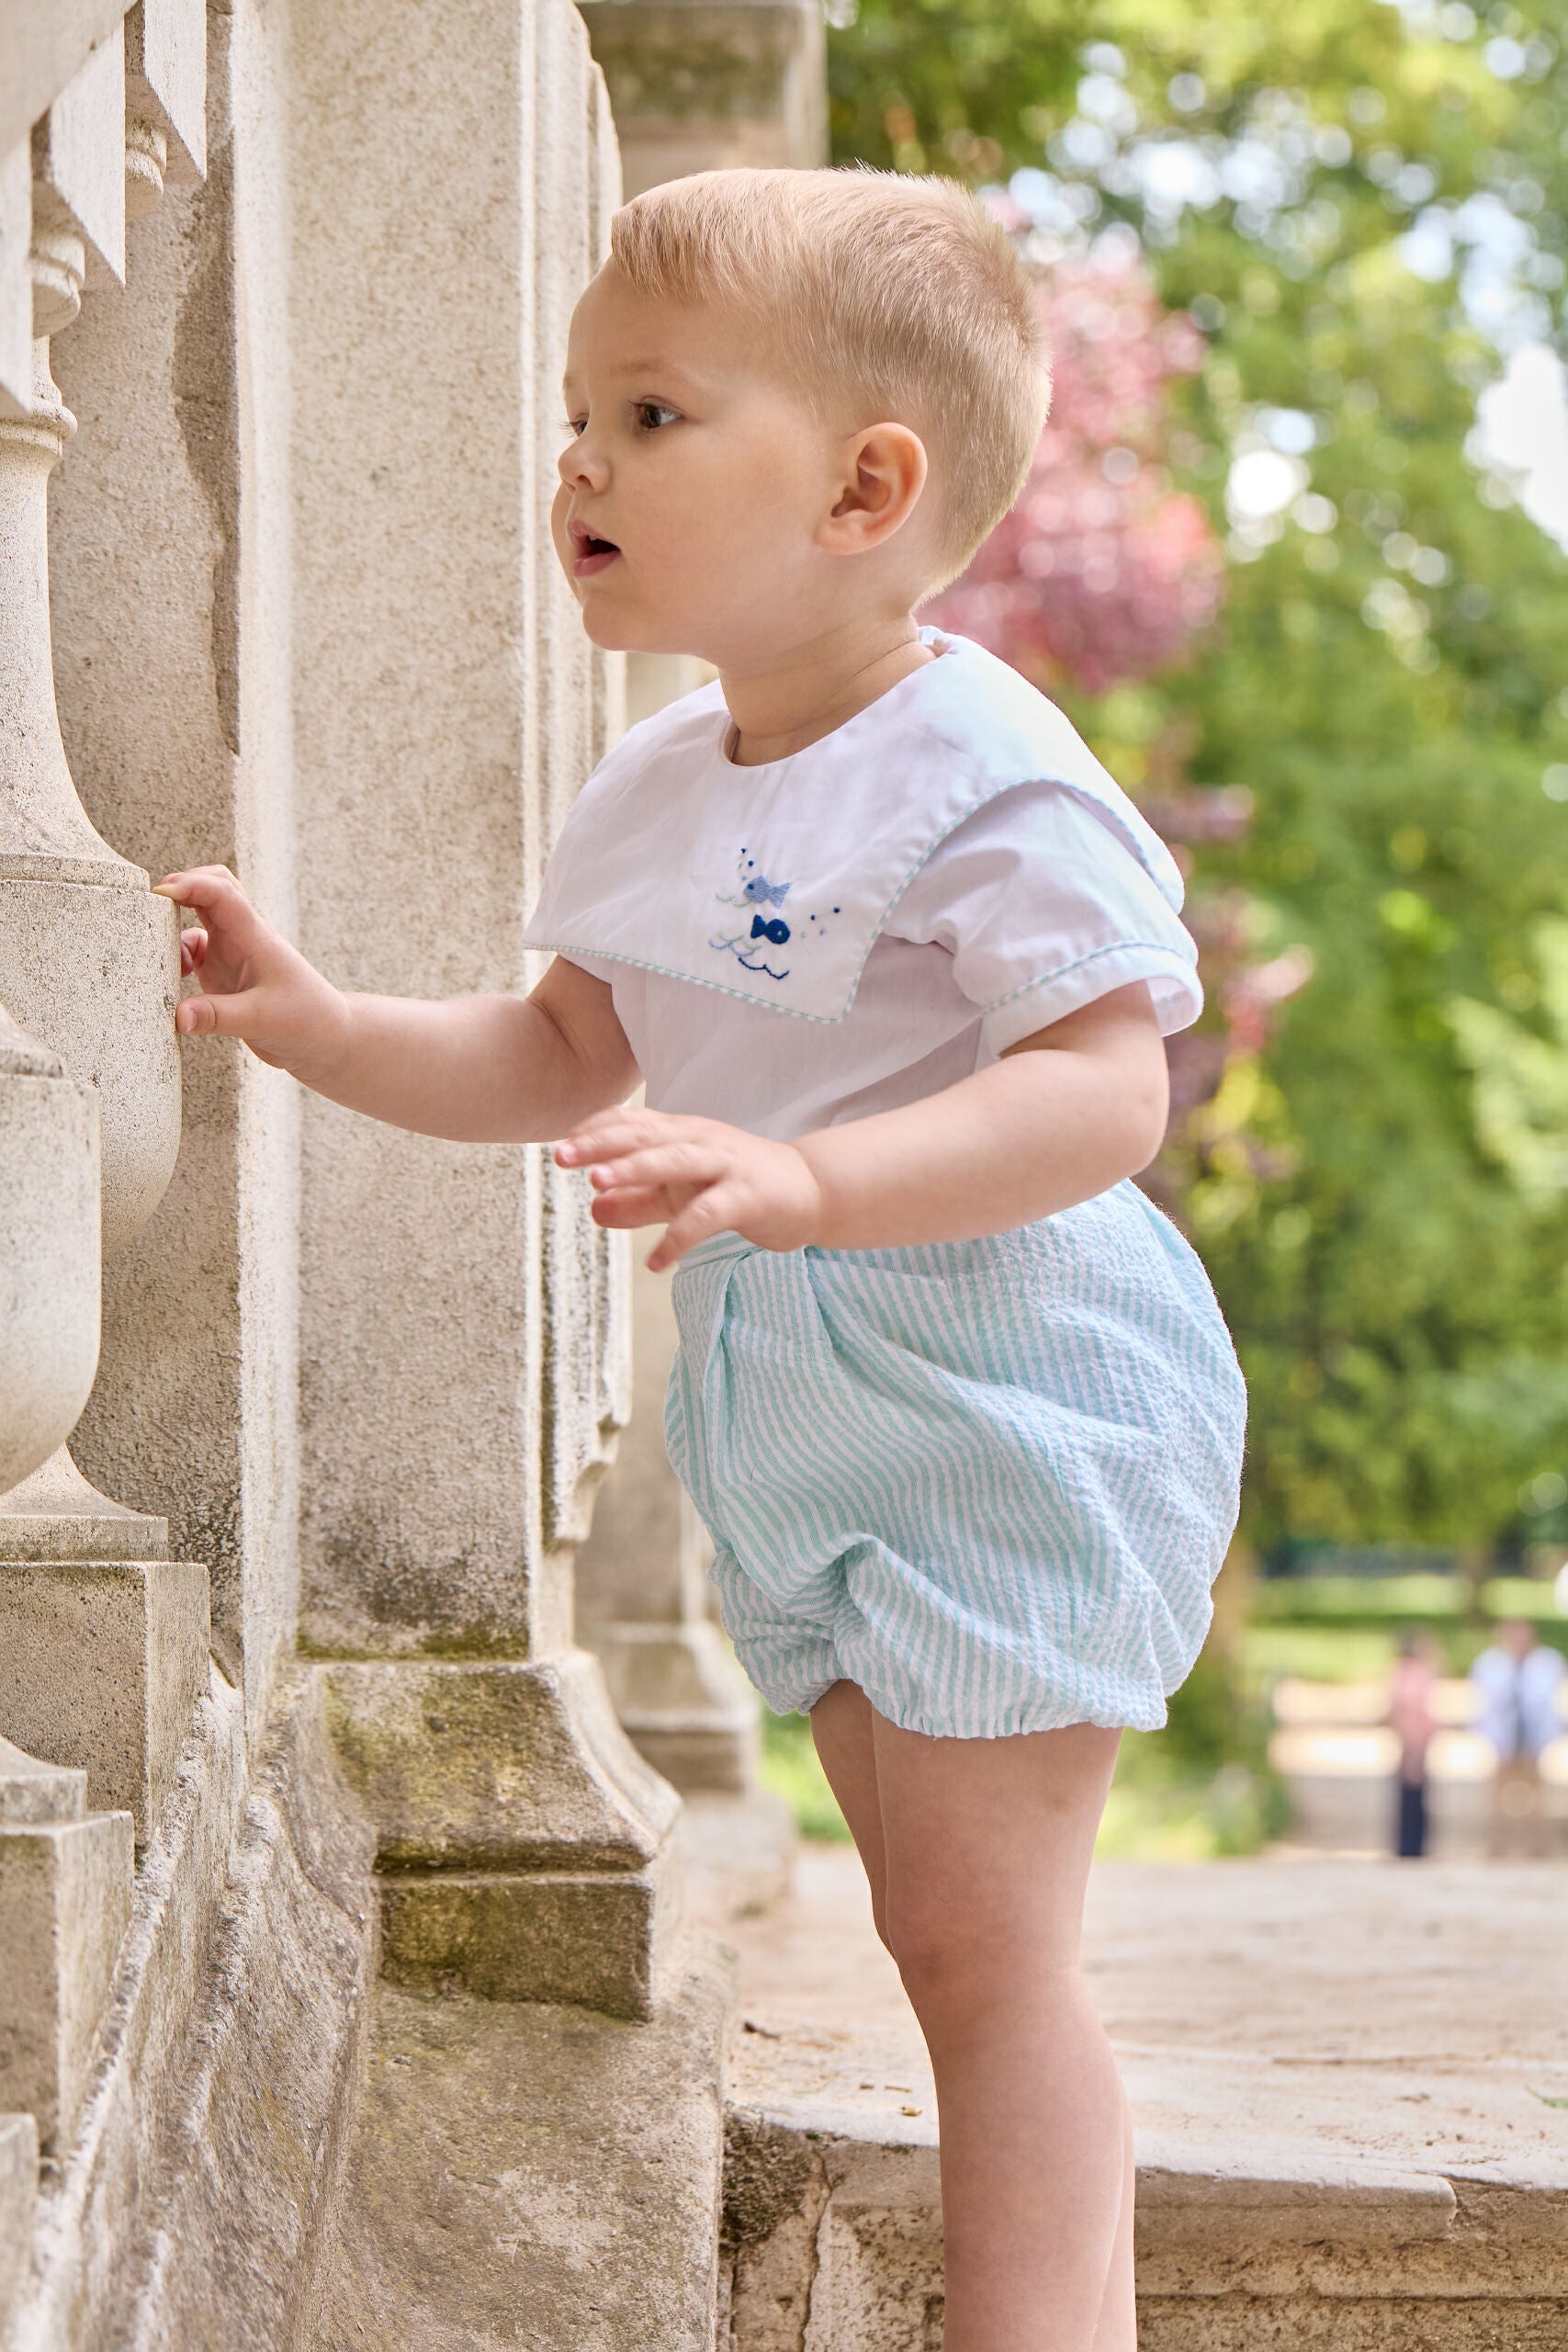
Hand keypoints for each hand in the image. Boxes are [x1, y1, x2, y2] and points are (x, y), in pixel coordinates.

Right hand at [153, 865, 349, 1078]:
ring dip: (174, 923)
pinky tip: (170, 976)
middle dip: (180, 887)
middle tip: (149, 907)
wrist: (325, 1039)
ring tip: (154, 948)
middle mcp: (242, 938)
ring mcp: (232, 952)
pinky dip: (175, 954)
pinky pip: (193, 950)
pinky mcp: (223, 972)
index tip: (160, 895)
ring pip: (198, 917)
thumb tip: (178, 1017)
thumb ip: (217, 1017)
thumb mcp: (261, 1020)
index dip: (190, 884)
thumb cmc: (306, 1021)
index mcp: (254, 937)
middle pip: (211, 888)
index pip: (222, 892)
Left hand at [555, 1107, 823, 1269]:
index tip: (562, 1145)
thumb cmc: (741, 1187)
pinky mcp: (748, 1196)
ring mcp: (726, 1165)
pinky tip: (655, 1263)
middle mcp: (700, 1141)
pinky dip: (679, 1237)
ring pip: (674, 1161)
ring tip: (596, 1184)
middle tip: (560, 1156)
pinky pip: (708, 1214)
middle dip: (601, 1144)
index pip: (633, 1122)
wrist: (812, 1191)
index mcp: (683, 1134)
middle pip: (645, 1136)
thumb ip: (640, 1200)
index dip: (596, 1131)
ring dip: (634, 1169)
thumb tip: (592, 1210)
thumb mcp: (683, 1194)